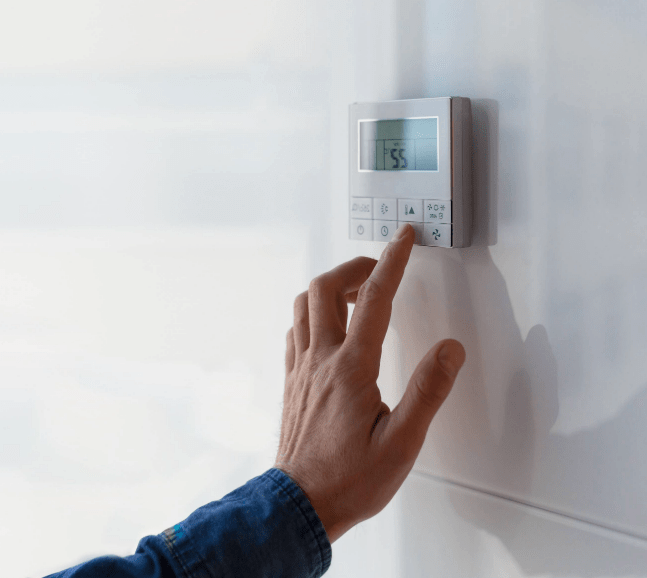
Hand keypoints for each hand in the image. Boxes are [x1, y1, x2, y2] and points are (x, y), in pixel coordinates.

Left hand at [274, 222, 464, 543]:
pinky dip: (312, 312)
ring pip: (303, 303)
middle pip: (326, 287)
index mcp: (351, 368)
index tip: (403, 237)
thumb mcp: (402, 443)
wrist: (299, 505)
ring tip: (358, 291)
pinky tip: (329, 326)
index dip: (392, 261)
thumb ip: (428, 391)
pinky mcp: (292, 379)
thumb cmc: (348, 480)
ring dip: (330, 286)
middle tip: (380, 267)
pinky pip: (295, 328)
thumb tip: (449, 349)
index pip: (376, 299)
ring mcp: (301, 367)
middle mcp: (321, 358)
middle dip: (355, 265)